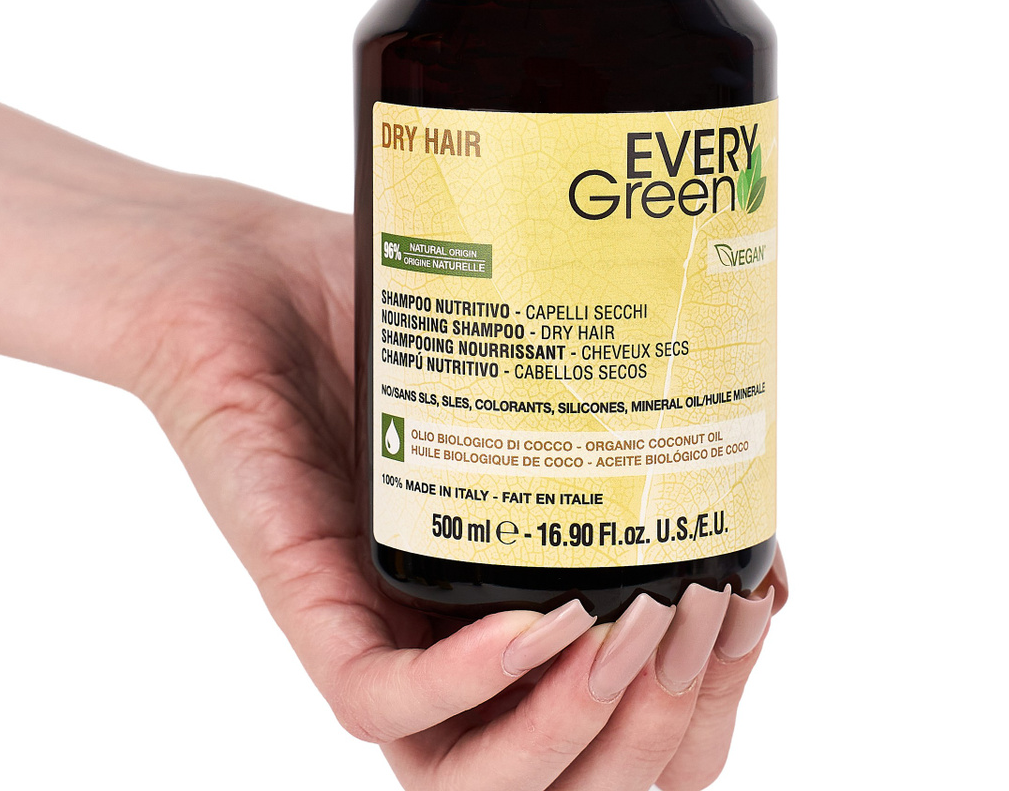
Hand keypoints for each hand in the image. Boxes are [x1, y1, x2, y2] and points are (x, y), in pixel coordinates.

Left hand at [124, 186, 785, 789]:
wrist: (245, 269)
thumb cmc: (391, 323)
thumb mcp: (543, 400)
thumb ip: (634, 469)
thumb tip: (763, 557)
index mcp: (518, 620)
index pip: (630, 739)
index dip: (707, 711)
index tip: (758, 606)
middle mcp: (451, 649)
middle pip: (571, 781)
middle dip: (662, 727)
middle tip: (708, 611)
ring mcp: (374, 630)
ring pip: (470, 779)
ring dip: (575, 728)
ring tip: (632, 627)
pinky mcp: (300, 596)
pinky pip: (375, 698)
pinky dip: (469, 684)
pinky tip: (537, 621)